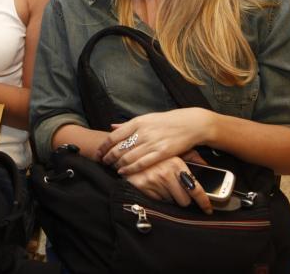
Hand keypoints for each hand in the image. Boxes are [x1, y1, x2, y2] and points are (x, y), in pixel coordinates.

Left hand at [97, 108, 212, 174]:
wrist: (190, 124)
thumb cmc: (167, 121)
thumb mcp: (146, 118)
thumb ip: (129, 125)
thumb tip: (111, 126)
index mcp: (137, 122)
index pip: (114, 136)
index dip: (104, 146)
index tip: (99, 152)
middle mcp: (143, 132)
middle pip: (119, 148)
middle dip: (108, 157)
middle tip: (103, 162)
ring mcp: (152, 143)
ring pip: (128, 157)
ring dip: (117, 164)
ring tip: (112, 168)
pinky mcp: (162, 153)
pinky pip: (142, 163)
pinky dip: (130, 169)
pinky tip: (124, 172)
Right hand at [123, 155, 212, 213]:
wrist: (127, 150)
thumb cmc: (154, 153)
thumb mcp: (173, 150)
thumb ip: (192, 157)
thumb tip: (206, 164)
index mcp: (177, 163)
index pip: (196, 189)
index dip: (204, 202)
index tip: (208, 209)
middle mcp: (166, 172)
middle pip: (184, 200)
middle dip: (182, 198)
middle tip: (175, 189)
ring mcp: (154, 179)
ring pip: (170, 201)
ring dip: (168, 196)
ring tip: (161, 183)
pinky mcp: (143, 186)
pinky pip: (157, 200)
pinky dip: (157, 195)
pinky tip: (153, 185)